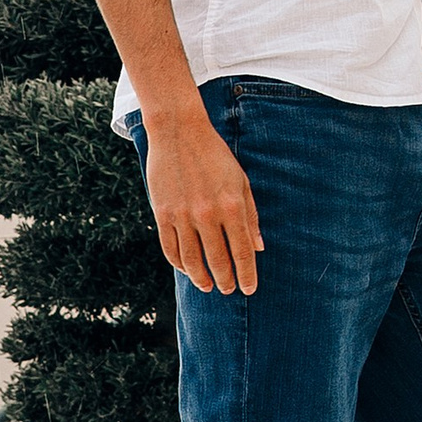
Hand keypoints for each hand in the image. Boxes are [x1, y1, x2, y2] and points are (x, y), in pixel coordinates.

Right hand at [143, 106, 262, 295]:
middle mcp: (207, 215)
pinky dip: (179, 264)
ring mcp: (182, 215)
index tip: (249, 289)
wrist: (179, 132)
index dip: (247, 274)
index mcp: (232, 207)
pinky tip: (188, 269)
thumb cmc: (216, 157)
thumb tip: (259, 248)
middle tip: (229, 290)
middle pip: (218, 261)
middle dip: (225, 280)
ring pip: (191, 261)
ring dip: (201, 278)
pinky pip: (170, 248)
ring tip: (207, 286)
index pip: (242, 252)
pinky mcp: (162, 213)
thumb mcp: (241, 182)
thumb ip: (251, 216)